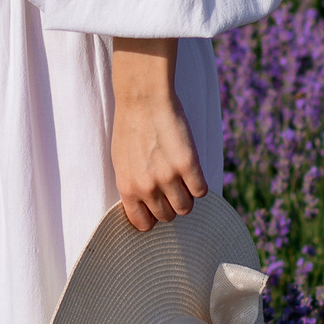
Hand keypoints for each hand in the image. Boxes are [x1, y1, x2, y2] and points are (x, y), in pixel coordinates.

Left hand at [111, 38, 206, 231]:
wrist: (143, 99)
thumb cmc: (130, 127)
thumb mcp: (121, 162)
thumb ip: (132, 186)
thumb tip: (144, 207)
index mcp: (127, 188)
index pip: (143, 224)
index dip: (152, 216)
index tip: (157, 205)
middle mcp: (147, 187)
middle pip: (168, 216)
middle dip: (171, 204)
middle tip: (171, 185)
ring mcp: (168, 177)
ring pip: (186, 208)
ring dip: (186, 196)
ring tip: (182, 177)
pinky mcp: (188, 165)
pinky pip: (201, 191)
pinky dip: (200, 184)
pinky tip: (192, 169)